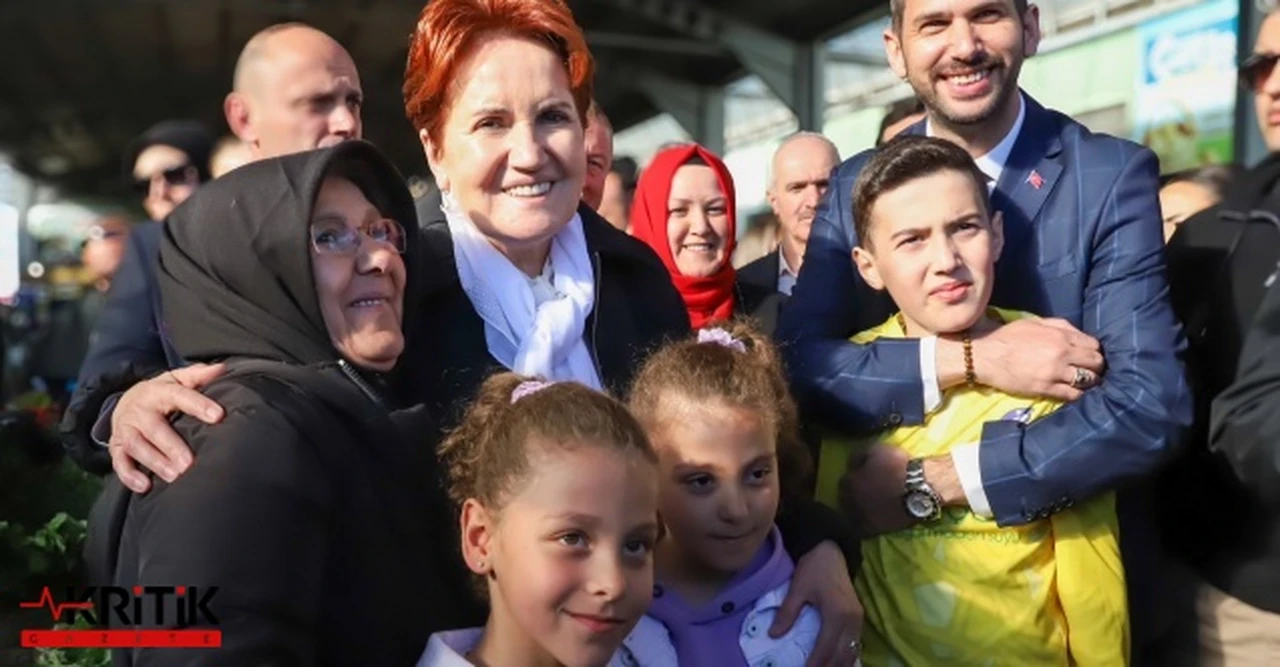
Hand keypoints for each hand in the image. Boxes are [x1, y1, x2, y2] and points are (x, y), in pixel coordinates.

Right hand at [109, 363, 226, 492]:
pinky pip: (119, 462)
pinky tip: (145, 486)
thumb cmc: (161, 394)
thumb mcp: (177, 379)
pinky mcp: (117, 446)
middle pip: (154, 428)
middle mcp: (140, 411)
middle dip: (171, 446)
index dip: (198, 404)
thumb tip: (221, 369)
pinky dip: (129, 475)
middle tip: (189, 463)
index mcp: (159, 392)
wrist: (125, 401)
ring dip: (154, 462)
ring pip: (136, 446)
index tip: (218, 416)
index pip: (180, 395)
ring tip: (174, 476)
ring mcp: (126, 429)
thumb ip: (198, 375)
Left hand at [770, 541, 863, 666]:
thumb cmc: (814, 568)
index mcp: (837, 614)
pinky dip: (845, 657)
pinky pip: (854, 645)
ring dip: (838, 665)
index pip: (825, 648)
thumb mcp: (797, 588)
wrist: (833, 551)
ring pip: (850, 653)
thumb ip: (787, 613)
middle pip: (841, 655)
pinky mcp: (859, 618)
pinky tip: (836, 663)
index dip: (814, 664)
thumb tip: (773, 635)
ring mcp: (858, 620)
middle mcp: (852, 620)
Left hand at [838, 444, 913, 537]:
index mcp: (849, 481)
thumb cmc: (899, 466)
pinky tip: (869, 522)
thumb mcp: (876, 450)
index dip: (853, 478)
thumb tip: (850, 462)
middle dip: (851, 494)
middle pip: (844, 498)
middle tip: (863, 492)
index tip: (861, 477)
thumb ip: (858, 456)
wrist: (920, 489)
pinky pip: (862, 530)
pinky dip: (863, 526)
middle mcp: (850, 500)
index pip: (844, 480)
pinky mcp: (873, 529)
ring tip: (866, 507)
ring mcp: (860, 516)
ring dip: (855, 510)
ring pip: (850, 515)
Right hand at [951, 317, 1103, 400]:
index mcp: (1060, 335)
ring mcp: (1054, 373)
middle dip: (1097, 366)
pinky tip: (1075, 392)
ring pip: (1088, 380)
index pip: (1093, 345)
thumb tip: (1080, 334)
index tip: (1090, 355)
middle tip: (1091, 369)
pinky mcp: (1045, 388)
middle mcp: (1061, 353)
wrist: (985, 356)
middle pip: (1095, 362)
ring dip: (1090, 381)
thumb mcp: (1035, 322)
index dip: (1094, 351)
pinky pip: (1072, 395)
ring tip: (1086, 382)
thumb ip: (1060, 325)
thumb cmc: (1008, 337)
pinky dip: (1078, 394)